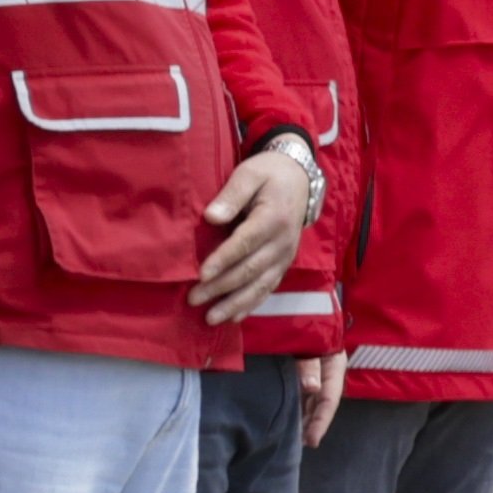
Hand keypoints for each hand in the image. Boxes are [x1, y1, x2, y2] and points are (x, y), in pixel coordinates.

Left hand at [197, 133, 323, 324]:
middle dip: (221, 287)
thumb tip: (212, 216)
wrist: (299, 180)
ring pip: (260, 285)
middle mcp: (282, 242)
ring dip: (235, 303)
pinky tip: (233, 317)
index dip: (223, 260)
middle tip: (194, 298)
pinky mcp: (283, 264)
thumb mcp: (250, 174)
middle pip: (250, 269)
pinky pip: (268, 288)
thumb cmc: (268, 175)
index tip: (201, 274)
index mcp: (273, 218)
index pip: (246, 242)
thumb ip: (232, 194)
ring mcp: (285, 256)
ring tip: (211, 317)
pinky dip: (251, 304)